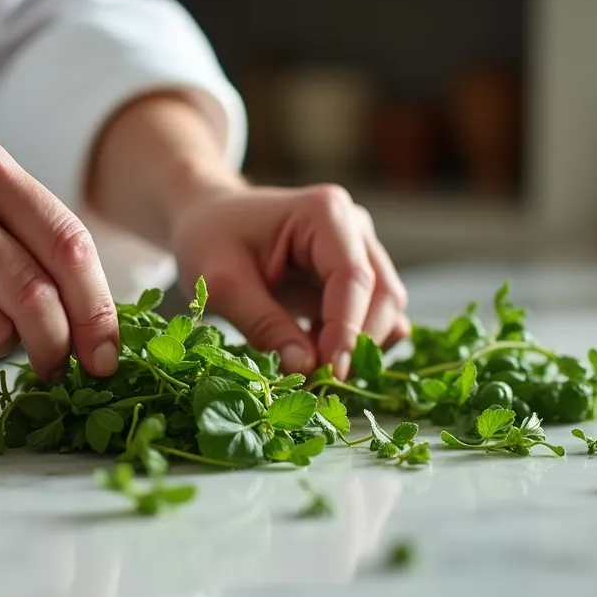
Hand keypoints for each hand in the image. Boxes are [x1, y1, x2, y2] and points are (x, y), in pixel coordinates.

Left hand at [169, 183, 409, 377]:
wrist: (209, 220)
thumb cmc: (210, 240)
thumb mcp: (222, 284)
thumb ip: (263, 324)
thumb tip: (306, 367)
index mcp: (324, 213)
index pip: (354, 278)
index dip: (347, 330)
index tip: (328, 373)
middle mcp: (354, 226)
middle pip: (383, 294)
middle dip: (358, 343)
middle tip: (320, 382)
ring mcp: (361, 248)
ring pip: (387, 308)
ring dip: (359, 346)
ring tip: (315, 371)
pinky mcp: (358, 273)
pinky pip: (375, 315)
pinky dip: (355, 342)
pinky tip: (319, 356)